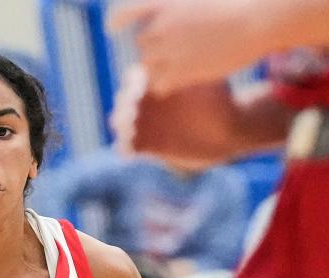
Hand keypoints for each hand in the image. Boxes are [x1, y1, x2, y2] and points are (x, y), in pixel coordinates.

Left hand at [110, 0, 271, 94]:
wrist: (257, 20)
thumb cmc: (238, 2)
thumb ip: (178, 7)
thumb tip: (168, 12)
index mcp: (166, 3)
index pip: (127, 12)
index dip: (117, 21)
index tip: (112, 29)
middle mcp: (163, 27)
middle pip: (142, 44)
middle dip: (153, 47)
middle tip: (173, 49)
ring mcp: (171, 51)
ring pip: (148, 66)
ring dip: (158, 67)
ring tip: (178, 65)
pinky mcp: (181, 72)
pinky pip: (159, 85)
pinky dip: (164, 84)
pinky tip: (177, 81)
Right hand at [112, 67, 239, 165]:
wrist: (226, 130)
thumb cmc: (219, 99)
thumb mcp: (206, 81)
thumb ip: (189, 71)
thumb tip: (181, 56)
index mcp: (157, 81)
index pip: (134, 78)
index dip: (133, 82)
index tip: (141, 86)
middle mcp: (147, 102)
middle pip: (123, 99)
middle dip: (124, 103)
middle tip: (132, 109)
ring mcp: (145, 124)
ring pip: (121, 122)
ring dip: (121, 125)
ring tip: (130, 129)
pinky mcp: (147, 146)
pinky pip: (127, 147)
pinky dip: (124, 149)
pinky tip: (130, 152)